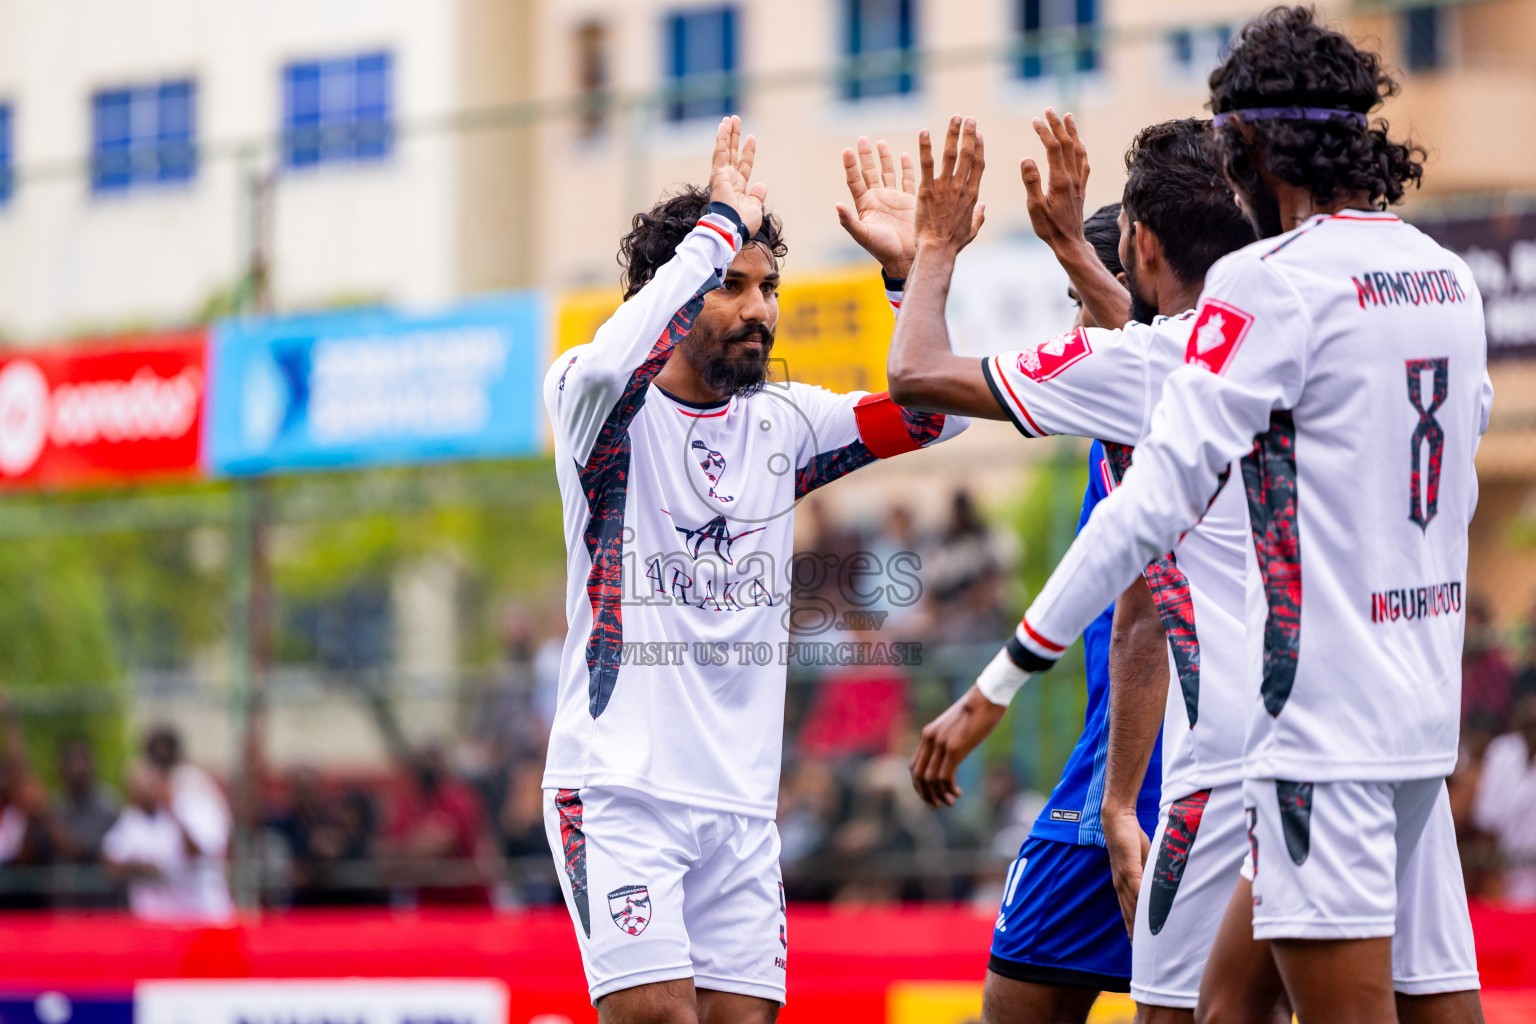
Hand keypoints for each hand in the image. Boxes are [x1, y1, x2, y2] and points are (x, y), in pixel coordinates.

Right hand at [709, 115, 767, 237]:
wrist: (732, 227)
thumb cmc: (742, 223)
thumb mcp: (755, 208)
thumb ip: (757, 196)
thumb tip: (762, 185)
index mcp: (737, 187)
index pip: (743, 165)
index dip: (748, 152)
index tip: (751, 138)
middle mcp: (728, 179)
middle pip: (732, 153)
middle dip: (734, 137)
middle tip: (735, 120)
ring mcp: (722, 176)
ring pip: (725, 150)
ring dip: (727, 134)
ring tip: (730, 118)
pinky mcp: (717, 174)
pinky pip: (720, 152)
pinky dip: (721, 139)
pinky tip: (723, 126)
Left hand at [836, 137, 917, 277]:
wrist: (905, 256)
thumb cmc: (881, 249)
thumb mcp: (863, 235)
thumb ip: (849, 221)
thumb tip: (837, 205)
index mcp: (865, 204)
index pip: (855, 180)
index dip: (850, 165)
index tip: (847, 150)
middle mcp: (878, 198)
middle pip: (869, 172)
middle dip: (865, 155)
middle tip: (862, 138)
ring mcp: (893, 198)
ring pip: (887, 172)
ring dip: (884, 158)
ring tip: (881, 142)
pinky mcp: (909, 200)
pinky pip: (907, 180)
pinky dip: (906, 167)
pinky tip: (905, 155)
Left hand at [910, 684, 1005, 807]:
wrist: (987, 696)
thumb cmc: (977, 710)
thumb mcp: (956, 726)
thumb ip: (949, 739)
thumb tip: (953, 754)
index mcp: (928, 734)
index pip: (915, 766)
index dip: (920, 785)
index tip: (931, 796)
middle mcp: (930, 739)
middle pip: (919, 775)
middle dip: (926, 794)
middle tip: (937, 806)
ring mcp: (941, 744)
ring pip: (931, 779)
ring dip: (939, 795)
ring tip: (950, 802)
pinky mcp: (955, 748)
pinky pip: (945, 776)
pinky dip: (949, 789)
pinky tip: (958, 793)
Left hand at [914, 116, 986, 254]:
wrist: (937, 250)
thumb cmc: (953, 244)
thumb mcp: (972, 231)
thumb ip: (978, 217)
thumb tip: (983, 207)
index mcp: (972, 195)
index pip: (978, 165)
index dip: (979, 147)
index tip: (978, 134)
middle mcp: (961, 187)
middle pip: (968, 155)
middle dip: (969, 134)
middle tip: (969, 118)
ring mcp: (944, 187)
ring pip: (951, 155)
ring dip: (953, 134)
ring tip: (955, 118)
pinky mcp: (927, 190)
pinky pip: (927, 164)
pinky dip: (926, 147)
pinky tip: (924, 132)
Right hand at [1020, 108, 1093, 258]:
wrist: (1070, 242)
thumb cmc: (1049, 228)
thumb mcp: (1035, 207)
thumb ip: (1031, 182)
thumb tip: (1026, 158)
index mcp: (1059, 180)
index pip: (1052, 148)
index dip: (1045, 132)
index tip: (1035, 120)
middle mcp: (1072, 177)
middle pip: (1067, 144)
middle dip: (1058, 125)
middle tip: (1050, 110)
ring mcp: (1078, 182)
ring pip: (1077, 150)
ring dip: (1072, 132)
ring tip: (1068, 116)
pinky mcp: (1081, 188)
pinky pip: (1084, 163)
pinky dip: (1082, 149)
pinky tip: (1080, 143)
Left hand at [1101, 804, 1150, 937]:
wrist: (1117, 819)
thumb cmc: (1130, 840)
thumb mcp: (1142, 861)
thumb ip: (1147, 875)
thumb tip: (1158, 888)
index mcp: (1124, 884)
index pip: (1128, 912)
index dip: (1132, 929)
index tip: (1136, 946)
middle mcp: (1121, 884)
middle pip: (1129, 914)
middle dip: (1134, 933)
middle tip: (1140, 952)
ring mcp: (1124, 876)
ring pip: (1132, 904)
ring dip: (1138, 922)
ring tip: (1146, 939)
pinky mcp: (1129, 867)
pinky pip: (1137, 886)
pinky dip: (1142, 900)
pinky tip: (1146, 912)